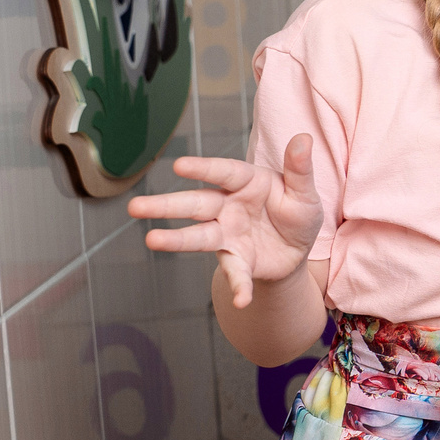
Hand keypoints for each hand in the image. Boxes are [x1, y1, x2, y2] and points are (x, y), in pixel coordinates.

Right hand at [127, 135, 323, 308]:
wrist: (298, 249)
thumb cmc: (296, 211)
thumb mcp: (305, 192)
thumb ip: (300, 169)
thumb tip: (303, 138)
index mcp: (247, 182)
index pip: (224, 173)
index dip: (203, 169)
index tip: (179, 165)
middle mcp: (229, 206)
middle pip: (195, 204)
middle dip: (166, 206)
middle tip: (135, 207)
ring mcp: (228, 233)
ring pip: (198, 236)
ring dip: (176, 240)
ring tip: (151, 241)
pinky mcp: (237, 259)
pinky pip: (235, 273)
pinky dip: (238, 286)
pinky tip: (241, 300)